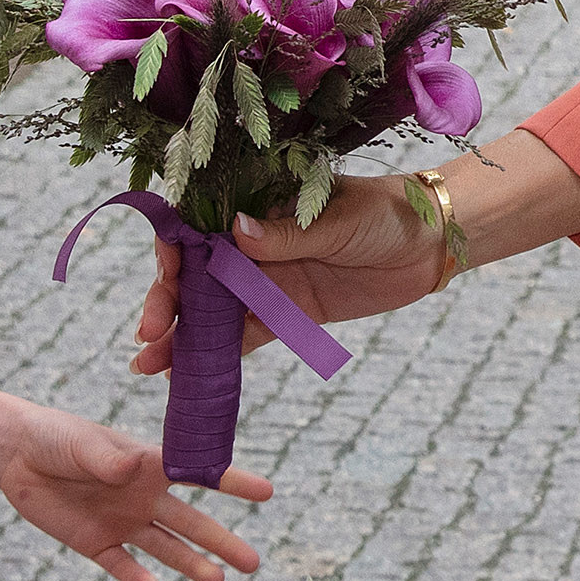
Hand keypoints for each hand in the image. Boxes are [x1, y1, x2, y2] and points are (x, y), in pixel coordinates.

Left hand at [0, 402, 269, 580]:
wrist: (17, 456)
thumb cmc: (56, 438)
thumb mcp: (80, 443)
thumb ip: (106, 457)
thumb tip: (130, 468)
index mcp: (149, 463)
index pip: (198, 474)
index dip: (232, 483)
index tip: (267, 492)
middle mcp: (144, 496)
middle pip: (191, 523)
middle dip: (222, 542)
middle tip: (254, 564)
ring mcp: (122, 521)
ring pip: (165, 548)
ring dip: (191, 565)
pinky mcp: (95, 542)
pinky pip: (120, 564)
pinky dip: (134, 576)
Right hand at [135, 174, 457, 375]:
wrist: (431, 244)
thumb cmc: (385, 214)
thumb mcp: (337, 219)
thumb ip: (287, 234)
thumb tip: (235, 232)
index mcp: (258, 204)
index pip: (199, 224)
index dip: (174, 249)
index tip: (167, 273)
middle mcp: (251, 243)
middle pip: (195, 272)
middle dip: (167, 301)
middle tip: (148, 335)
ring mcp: (266, 280)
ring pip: (211, 309)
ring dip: (180, 335)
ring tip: (149, 366)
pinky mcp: (285, 313)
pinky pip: (243, 336)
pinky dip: (216, 355)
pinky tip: (185, 375)